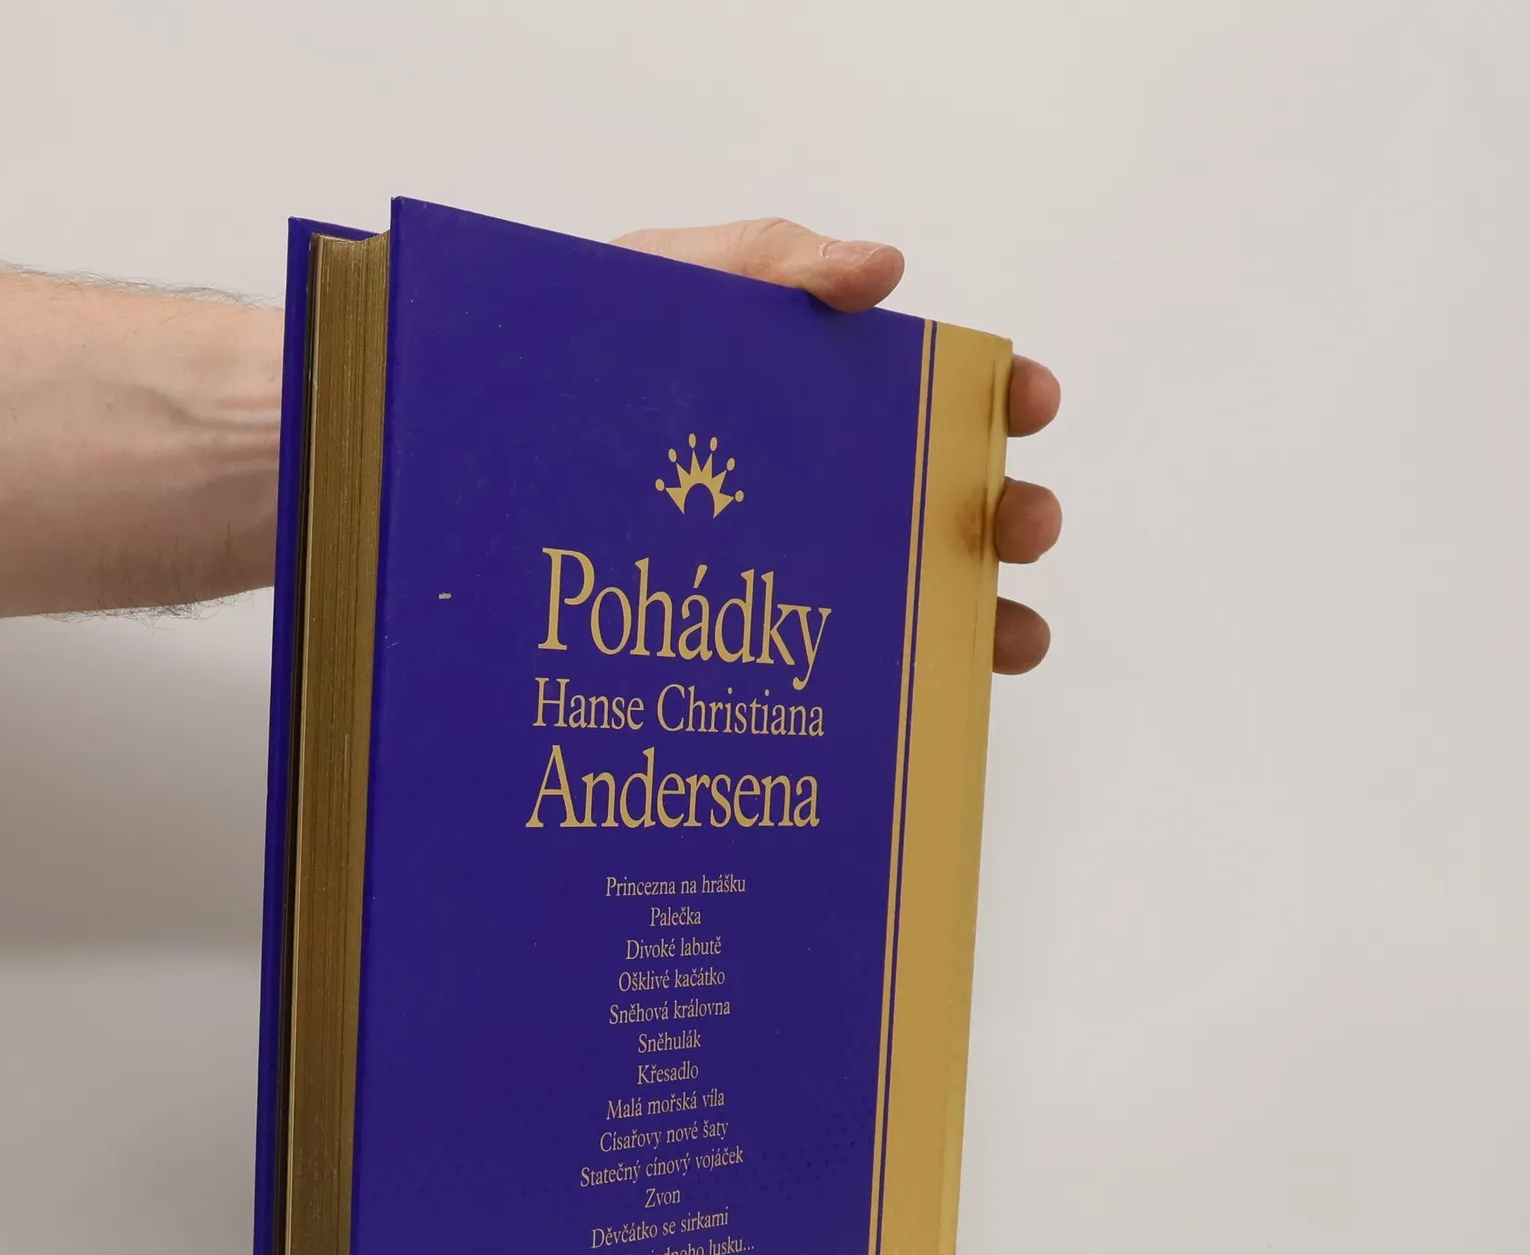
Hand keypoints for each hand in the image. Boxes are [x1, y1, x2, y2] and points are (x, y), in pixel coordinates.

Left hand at [615, 218, 1060, 674]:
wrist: (499, 452)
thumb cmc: (583, 353)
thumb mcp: (664, 282)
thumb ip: (767, 263)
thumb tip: (882, 268)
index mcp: (824, 397)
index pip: (940, 396)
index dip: (1001, 398)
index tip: (1030, 404)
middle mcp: (831, 490)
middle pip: (953, 507)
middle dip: (1011, 517)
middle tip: (1021, 526)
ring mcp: (801, 572)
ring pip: (922, 604)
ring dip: (986, 620)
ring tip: (1014, 639)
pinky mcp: (757, 648)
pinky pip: (842, 681)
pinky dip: (899, 700)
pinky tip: (920, 716)